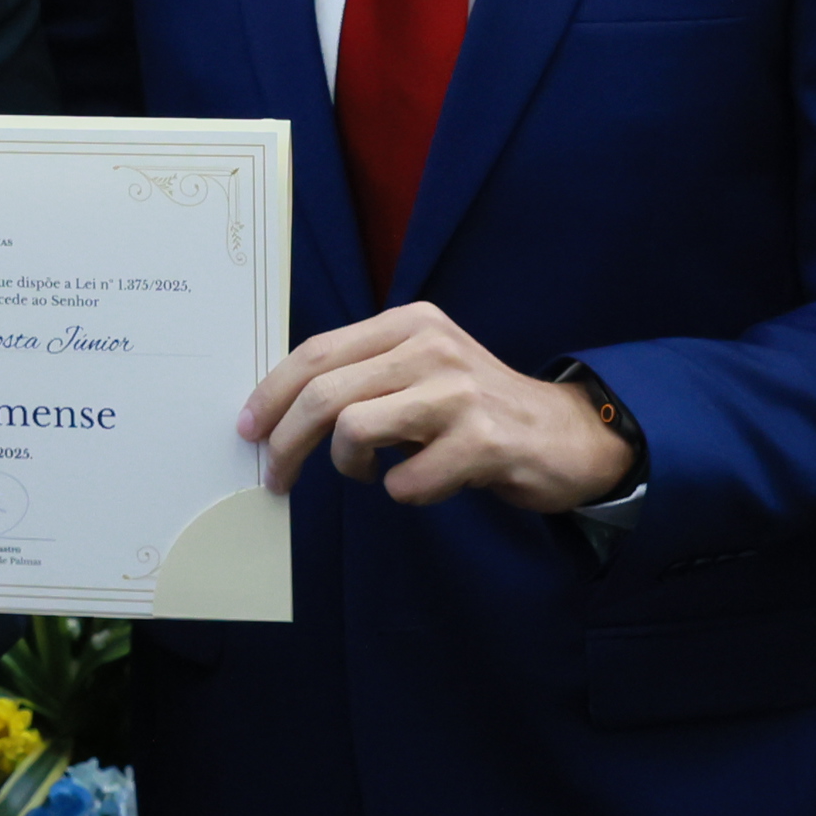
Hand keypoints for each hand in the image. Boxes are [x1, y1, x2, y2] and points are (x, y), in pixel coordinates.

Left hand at [242, 305, 634, 511]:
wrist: (567, 434)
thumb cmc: (477, 410)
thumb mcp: (422, 371)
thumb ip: (365, 376)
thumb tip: (282, 411)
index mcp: (410, 323)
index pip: (316, 353)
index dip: (271, 395)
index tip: (248, 430)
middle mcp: (432, 346)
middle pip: (324, 393)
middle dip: (285, 442)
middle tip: (277, 478)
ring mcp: (458, 392)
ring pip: (354, 430)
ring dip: (348, 466)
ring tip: (370, 473)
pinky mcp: (482, 439)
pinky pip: (406, 480)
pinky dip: (403, 491)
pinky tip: (425, 482)